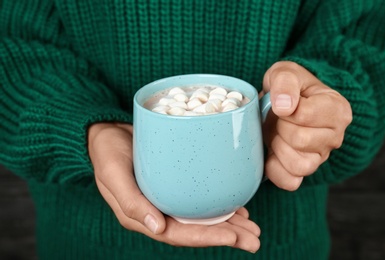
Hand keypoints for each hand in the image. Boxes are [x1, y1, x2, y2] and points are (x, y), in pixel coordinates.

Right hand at [88, 123, 260, 252]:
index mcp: (142, 215)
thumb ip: (131, 202)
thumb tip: (158, 228)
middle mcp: (158, 211)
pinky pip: (199, 199)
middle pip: (196, 230)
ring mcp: (167, 198)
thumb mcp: (112, 173)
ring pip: (201, 217)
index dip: (207, 238)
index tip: (234, 237)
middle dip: (227, 236)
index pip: (178, 234)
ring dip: (228, 224)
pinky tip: (236, 206)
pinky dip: (218, 204)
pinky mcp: (174, 183)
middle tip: (254, 239)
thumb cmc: (106, 151)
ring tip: (253, 227)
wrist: (106, 131)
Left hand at [260, 61, 351, 190]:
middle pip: (300, 140)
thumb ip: (285, 81)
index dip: (283, 109)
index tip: (281, 104)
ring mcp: (320, 157)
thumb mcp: (285, 72)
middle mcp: (335, 136)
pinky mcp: (304, 172)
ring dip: (279, 148)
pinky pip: (290, 182)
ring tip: (277, 134)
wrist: (282, 104)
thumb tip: (285, 107)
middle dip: (280, 128)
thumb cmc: (288, 88)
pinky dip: (275, 169)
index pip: (304, 115)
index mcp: (336, 109)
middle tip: (278, 120)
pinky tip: (271, 153)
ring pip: (299, 165)